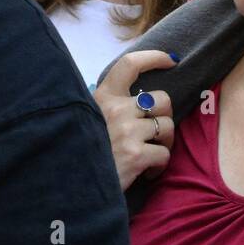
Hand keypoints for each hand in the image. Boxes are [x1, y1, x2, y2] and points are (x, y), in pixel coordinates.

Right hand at [94, 50, 177, 190]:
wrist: (72, 187)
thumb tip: (139, 100)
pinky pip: (164, 154)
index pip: (130, 64)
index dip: (154, 57)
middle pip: (163, 99)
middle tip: (153, 133)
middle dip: (164, 116)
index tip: (171, 60)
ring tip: (149, 154)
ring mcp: (126, 131)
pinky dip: (159, 166)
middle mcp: (115, 108)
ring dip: (164, 142)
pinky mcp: (136, 155)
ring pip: (167, 126)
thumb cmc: (83, 152)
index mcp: (103, 97)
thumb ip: (109, 107)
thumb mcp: (88, 119)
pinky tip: (146, 172)